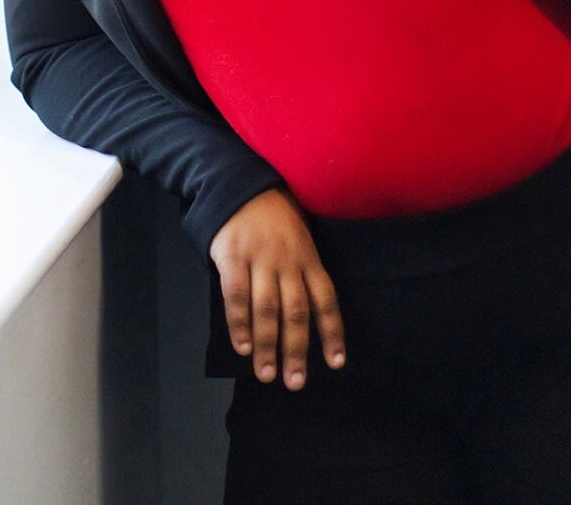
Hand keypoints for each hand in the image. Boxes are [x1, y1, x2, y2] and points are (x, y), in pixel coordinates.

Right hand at [208, 188, 344, 388]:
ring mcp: (261, 260)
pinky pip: (237, 295)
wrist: (244, 188)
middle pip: (297, 311)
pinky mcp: (233, 257)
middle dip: (297, 349)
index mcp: (311, 260)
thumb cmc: (276, 222)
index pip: (327, 301)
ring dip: (268, 345)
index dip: (332, 332)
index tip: (336, 363)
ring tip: (267, 374)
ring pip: (268, 309)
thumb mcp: (301, 243)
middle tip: (295, 382)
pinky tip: (242, 346)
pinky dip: (239, 323)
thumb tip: (303, 322)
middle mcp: (290, 263)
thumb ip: (302, 277)